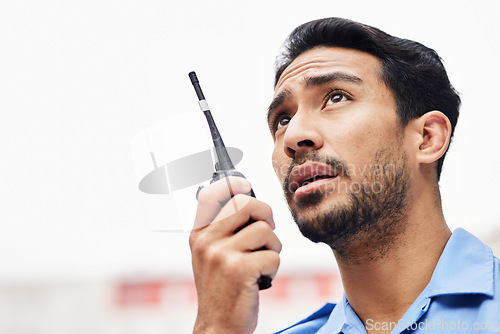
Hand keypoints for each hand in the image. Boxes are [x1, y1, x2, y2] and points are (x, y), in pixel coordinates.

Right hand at [190, 177, 281, 333]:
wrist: (218, 326)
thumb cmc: (222, 289)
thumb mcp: (211, 256)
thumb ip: (223, 230)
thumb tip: (247, 198)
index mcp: (199, 234)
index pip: (210, 194)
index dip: (232, 184)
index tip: (245, 185)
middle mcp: (207, 241)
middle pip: (246, 204)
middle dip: (266, 215)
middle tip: (266, 232)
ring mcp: (221, 255)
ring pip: (265, 230)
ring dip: (273, 247)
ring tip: (262, 262)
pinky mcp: (239, 270)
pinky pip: (273, 255)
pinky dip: (274, 268)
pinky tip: (261, 279)